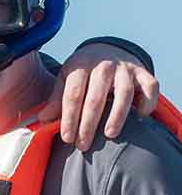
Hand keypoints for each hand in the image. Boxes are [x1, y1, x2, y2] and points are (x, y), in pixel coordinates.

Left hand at [38, 41, 158, 150]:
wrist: (105, 49)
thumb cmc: (81, 72)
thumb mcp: (65, 80)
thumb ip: (56, 99)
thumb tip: (43, 120)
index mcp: (80, 66)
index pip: (73, 95)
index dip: (69, 118)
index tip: (67, 138)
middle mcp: (104, 65)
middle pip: (96, 98)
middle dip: (88, 124)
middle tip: (83, 145)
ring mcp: (125, 68)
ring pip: (124, 93)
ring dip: (117, 115)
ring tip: (109, 134)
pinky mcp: (143, 72)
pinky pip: (150, 87)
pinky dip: (147, 102)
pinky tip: (139, 116)